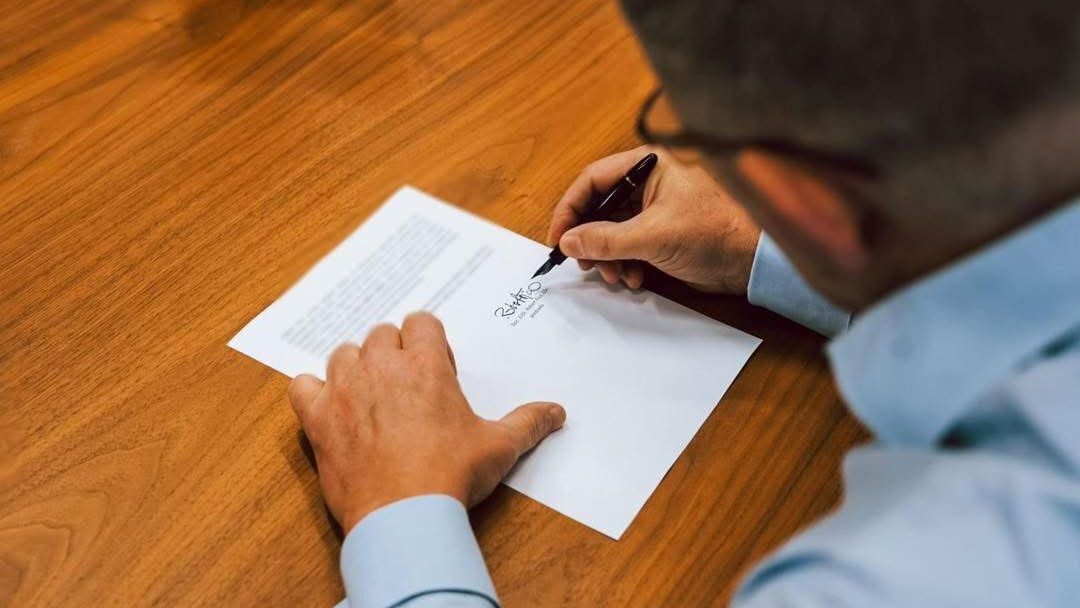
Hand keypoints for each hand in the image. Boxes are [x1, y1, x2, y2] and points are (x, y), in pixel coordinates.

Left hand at [288, 312, 564, 532]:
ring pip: (343, 354)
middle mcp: (381, 367)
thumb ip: (528, 422)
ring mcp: (344, 390)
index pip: (421, 322)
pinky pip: (301, 386)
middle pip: (381, 334)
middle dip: (394, 353)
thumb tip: (556, 412)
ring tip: (372, 397)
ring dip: (356, 368)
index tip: (437, 371)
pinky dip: (312, 393)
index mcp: (425, 364)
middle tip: (409, 388)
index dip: (429, 342)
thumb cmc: (450, 476)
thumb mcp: (500, 447)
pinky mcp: (318, 418)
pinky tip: (330, 409)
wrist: (404, 516)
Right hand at [548, 146, 760, 292]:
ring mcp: (652, 211)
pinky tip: (634, 278)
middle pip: (598, 208)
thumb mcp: (653, 236)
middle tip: (585, 263)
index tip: (558, 238)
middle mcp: (647, 184)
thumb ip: (606, 239)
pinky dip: (623, 265)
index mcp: (647, 166)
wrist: (751, 262)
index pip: (592, 180)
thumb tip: (569, 242)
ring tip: (616, 276)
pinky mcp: (659, 235)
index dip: (570, 209)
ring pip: (609, 232)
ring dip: (607, 258)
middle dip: (590, 240)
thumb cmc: (715, 233)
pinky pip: (625, 248)